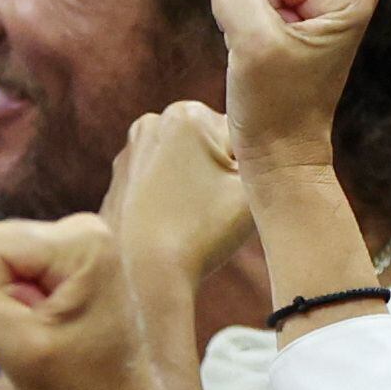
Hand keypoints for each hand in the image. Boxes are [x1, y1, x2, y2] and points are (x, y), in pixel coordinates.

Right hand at [0, 214, 170, 389]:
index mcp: (81, 241)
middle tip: (38, 337)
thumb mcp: (21, 354)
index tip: (32, 330)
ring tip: (43, 337)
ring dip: (5, 306)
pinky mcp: (64, 270)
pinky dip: (14, 309)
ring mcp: (73, 250)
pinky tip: (44, 334)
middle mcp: (81, 232)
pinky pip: (8, 277)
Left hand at [106, 99, 253, 314]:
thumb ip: (270, 156)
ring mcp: (130, 150)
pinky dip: (173, 197)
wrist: (148, 274)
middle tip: (212, 209)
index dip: (246, 172)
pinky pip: (162, 182)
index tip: (227, 197)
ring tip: (192, 215)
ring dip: (198, 184)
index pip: (241, 138)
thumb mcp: (253, 189)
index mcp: (186, 114)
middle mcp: (152, 122)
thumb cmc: (204, 231)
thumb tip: (271, 142)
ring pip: (187, 165)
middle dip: (220, 174)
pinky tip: (172, 219)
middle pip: (212, 146)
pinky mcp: (120, 178)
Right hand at [211, 0, 378, 177]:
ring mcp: (321, 5)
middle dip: (253, 16)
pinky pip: (250, 4)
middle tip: (269, 58)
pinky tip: (264, 61)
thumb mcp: (252, 41)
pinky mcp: (301, 19)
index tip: (276, 53)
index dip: (258, 13)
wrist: (280, 152)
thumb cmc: (274, 103)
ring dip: (248, 27)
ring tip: (268, 62)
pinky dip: (247, 34)